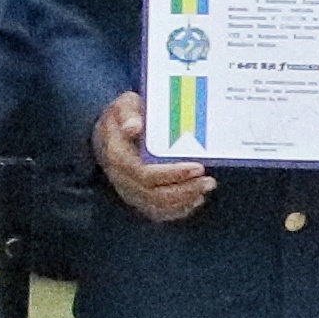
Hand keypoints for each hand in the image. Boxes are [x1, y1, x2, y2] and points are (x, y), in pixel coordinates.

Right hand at [92, 92, 215, 221]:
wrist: (110, 134)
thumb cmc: (123, 116)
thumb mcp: (123, 106)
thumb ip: (128, 113)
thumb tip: (134, 127)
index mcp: (116, 156)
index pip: (143, 173)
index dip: (171, 174)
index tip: (197, 167)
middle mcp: (121, 178)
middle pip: (153, 193)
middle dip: (184, 189)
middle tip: (209, 180)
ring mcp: (129, 191)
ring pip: (158, 205)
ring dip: (185, 199)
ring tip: (207, 186)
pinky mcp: (138, 198)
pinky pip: (159, 212)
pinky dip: (179, 209)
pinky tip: (196, 198)